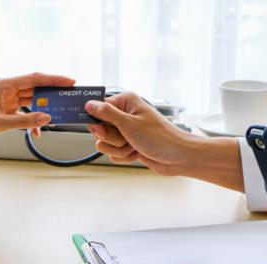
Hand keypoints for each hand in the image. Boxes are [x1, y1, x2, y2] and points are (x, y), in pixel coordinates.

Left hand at [0, 72, 74, 157]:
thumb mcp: (0, 124)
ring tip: (57, 117)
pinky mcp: (7, 114)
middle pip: (36, 89)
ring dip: (44, 110)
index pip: (34, 79)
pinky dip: (33, 123)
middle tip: (68, 98)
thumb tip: (46, 118)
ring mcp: (8, 102)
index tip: (69, 81)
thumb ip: (25, 121)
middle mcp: (7, 91)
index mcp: (4, 85)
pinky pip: (27, 115)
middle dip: (52, 94)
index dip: (53, 79)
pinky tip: (37, 133)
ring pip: (33, 102)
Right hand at [85, 92, 242, 189]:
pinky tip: (137, 154)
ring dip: (118, 149)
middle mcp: (125, 115)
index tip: (101, 130)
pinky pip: (114, 153)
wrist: (178, 157)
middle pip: (100, 129)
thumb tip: (88, 104)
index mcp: (126, 102)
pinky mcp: (129, 145)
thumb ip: (106, 114)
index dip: (97, 122)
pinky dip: (124, 156)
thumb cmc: (159, 138)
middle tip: (127, 138)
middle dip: (111, 139)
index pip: (97, 109)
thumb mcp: (129, 124)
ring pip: (105, 143)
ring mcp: (127, 131)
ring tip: (134, 146)